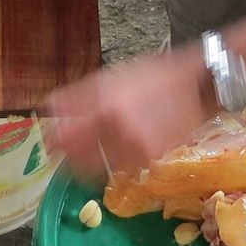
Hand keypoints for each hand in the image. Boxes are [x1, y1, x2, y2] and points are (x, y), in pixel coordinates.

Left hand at [43, 42, 213, 174]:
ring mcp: (138, 150)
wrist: (196, 86)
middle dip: (69, 156)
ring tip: (93, 144)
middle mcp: (121, 133)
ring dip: (89, 160)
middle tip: (66, 148)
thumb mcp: (108, 78)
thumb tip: (49, 109)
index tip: (49, 140)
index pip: (66, 138)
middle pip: (79, 161)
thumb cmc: (150, 77)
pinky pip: (120, 167)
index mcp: (107, 107)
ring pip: (99, 167)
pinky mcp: (151, 160)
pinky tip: (117, 144)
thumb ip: (76, 97)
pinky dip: (113, 159)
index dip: (53, 142)